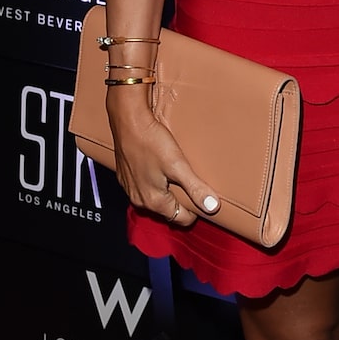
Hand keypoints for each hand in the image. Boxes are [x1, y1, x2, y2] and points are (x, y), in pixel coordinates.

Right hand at [107, 90, 219, 228]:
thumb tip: (212, 207)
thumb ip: (195, 188)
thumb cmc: (152, 141)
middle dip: (182, 200)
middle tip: (194, 182)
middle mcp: (139, 200)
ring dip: (168, 190)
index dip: (196, 210)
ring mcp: (130, 189)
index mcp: (154, 202)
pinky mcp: (125, 176)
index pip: (181, 219)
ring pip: (155, 198)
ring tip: (180, 173)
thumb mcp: (178, 165)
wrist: (128, 121)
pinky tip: (161, 166)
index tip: (205, 197)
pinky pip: (144, 186)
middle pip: (168, 210)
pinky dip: (155, 181)